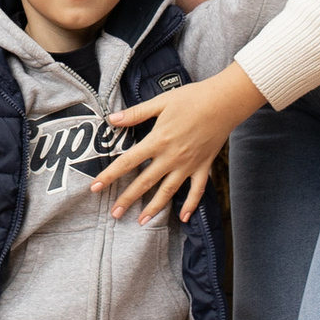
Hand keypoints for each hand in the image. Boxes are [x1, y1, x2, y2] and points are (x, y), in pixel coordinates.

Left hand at [90, 61, 265, 223]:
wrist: (224, 102)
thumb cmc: (192, 98)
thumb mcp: (160, 102)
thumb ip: (135, 114)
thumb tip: (111, 119)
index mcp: (158, 140)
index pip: (128, 162)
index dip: (110, 175)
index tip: (95, 187)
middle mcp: (171, 157)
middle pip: (145, 182)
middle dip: (127, 199)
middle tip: (114, 214)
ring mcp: (188, 165)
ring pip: (168, 192)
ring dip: (154, 208)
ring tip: (141, 221)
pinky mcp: (203, 167)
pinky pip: (197, 191)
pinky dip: (191, 205)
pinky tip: (182, 218)